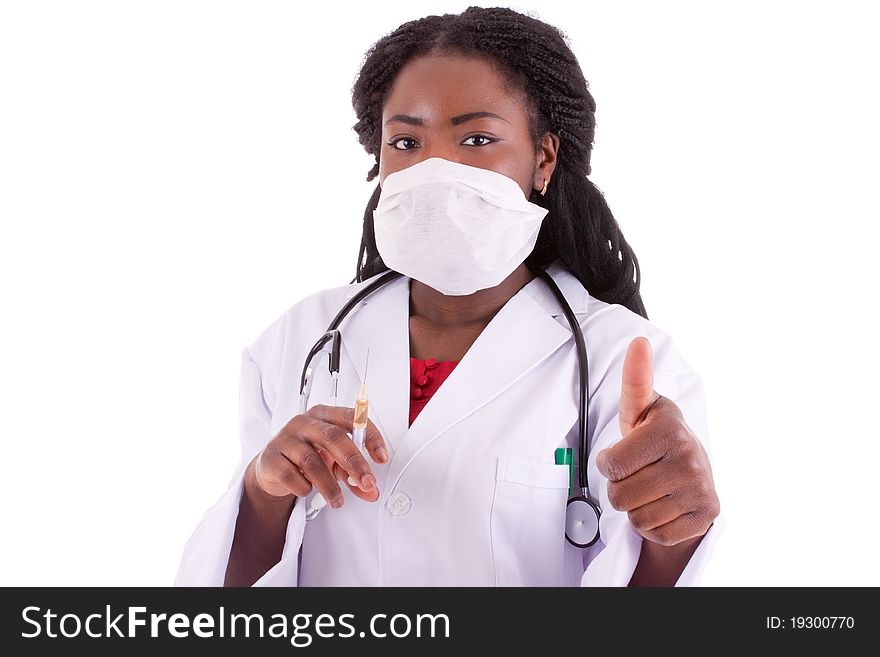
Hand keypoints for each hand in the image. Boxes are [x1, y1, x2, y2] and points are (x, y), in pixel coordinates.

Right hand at [252, 404, 387, 506]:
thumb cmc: (308, 456)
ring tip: (338, 501)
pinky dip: (304, 488)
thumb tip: (371, 492)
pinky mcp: (270, 457)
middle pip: (333, 437)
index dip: (370, 436)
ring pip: (312, 461)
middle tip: (367, 483)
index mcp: (324, 415)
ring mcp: (285, 438)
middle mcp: (304, 422)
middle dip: (354, 463)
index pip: (352, 418)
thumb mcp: (333, 462)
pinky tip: (308, 490)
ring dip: (330, 485)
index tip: (381, 458)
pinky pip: (290, 475)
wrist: (272, 466)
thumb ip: (353, 475)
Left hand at [596, 337, 719, 545]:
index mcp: (670, 430)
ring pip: (637, 518)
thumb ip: (635, 379)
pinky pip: (656, 533)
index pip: (610, 464)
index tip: (625, 453)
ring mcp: (701, 490)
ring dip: (636, 507)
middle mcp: (690, 459)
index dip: (610, 462)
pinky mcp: (706, 516)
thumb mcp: (641, 407)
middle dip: (621, 487)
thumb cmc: (656, 437)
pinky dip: (653, 525)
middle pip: (620, 495)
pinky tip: (664, 505)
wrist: (693, 470)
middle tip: (638, 473)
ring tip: (651, 488)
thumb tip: (639, 343)